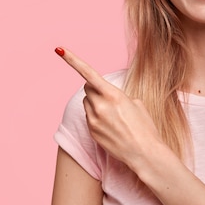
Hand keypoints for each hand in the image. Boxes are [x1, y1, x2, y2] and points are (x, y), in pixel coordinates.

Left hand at [54, 47, 161, 170]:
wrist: (144, 154)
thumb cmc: (145, 127)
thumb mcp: (136, 104)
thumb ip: (118, 95)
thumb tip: (107, 96)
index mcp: (113, 95)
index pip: (88, 73)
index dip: (72, 60)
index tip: (60, 50)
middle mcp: (100, 106)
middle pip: (87, 88)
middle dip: (95, 89)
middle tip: (109, 98)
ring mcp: (94, 120)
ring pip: (87, 102)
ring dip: (96, 103)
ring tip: (113, 116)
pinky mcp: (91, 131)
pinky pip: (89, 117)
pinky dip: (96, 117)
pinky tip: (111, 126)